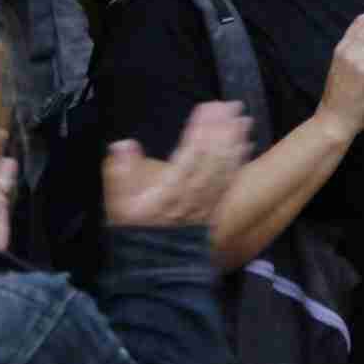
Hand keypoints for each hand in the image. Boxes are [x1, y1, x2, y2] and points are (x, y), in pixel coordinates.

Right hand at [103, 100, 252, 229]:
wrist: (154, 259)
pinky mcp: (215, 205)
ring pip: (224, 167)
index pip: (190, 154)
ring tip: (243, 119)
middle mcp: (193, 193)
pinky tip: (245, 145)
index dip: (201, 130)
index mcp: (170, 190)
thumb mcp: (118, 203)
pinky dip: (238, 160)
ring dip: (235, 141)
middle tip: (231, 105)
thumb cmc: (135, 227)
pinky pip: (229, 180)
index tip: (207, 107)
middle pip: (212, 157)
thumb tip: (123, 144)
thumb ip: (120, 174)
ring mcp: (207, 200)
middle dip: (222, 129)